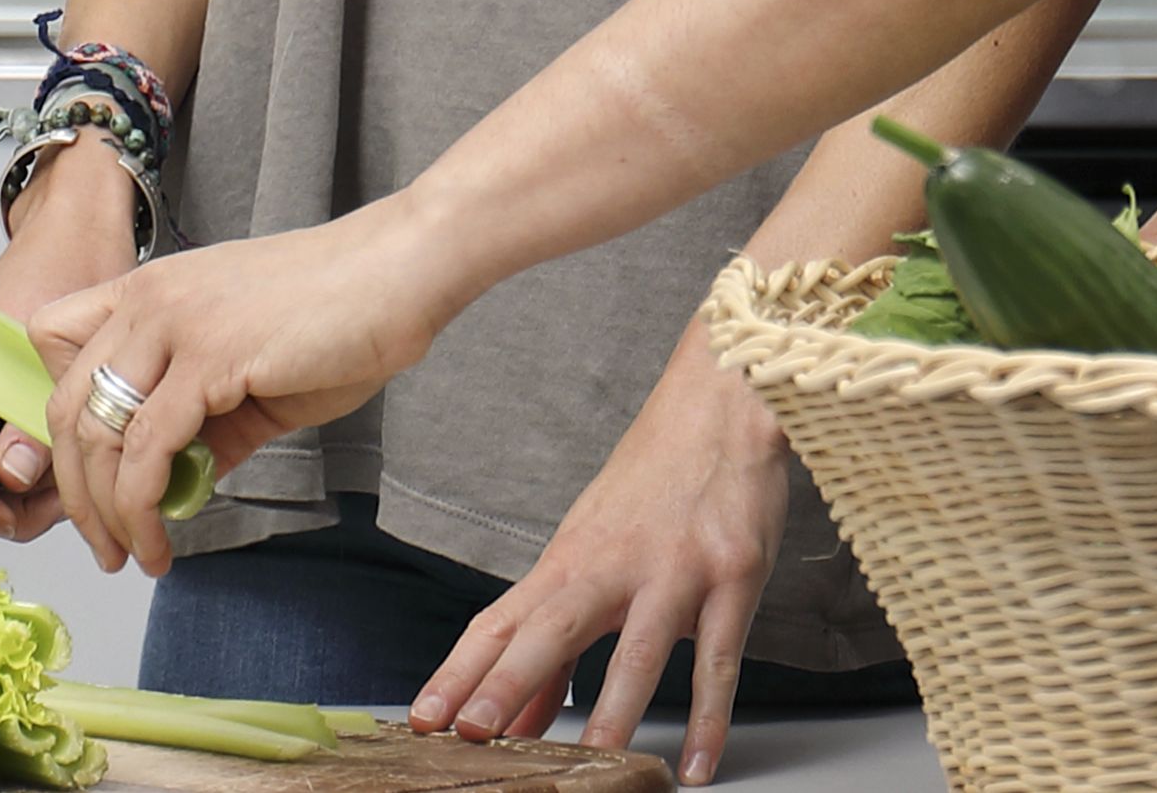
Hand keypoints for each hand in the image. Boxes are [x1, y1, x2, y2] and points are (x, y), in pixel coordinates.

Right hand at [0, 158, 142, 540]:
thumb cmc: (68, 262)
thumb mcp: (61, 346)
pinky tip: (75, 451)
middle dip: (7, 501)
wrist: (82, 227)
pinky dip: (41, 460)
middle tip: (61, 500)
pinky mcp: (7, 392)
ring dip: (30, 486)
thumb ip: (34, 418)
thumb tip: (13, 474)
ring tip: (77, 473)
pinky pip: (11, 445)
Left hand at [23, 200, 475, 575]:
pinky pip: (147, 448)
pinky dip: (143, 508)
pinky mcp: (209, 357)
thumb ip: (206, 423)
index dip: (60, 416)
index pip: (54, 343)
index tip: (90, 474)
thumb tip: (177, 484)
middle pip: (64, 406)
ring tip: (134, 556)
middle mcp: (146, 300)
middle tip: (103, 544)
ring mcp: (172, 324)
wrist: (400, 273)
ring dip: (105, 513)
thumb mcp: (249, 373)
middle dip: (74, 492)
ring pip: (97, 433)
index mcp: (149, 291)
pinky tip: (162, 540)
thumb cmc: (339, 317)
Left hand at [419, 349, 789, 783]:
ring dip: (611, 712)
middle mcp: (612, 565)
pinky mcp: (732, 575)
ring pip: (637, 652)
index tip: (424, 718)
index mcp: (569, 559)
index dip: (459, 673)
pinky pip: (719, 658)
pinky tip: (699, 761)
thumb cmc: (656, 474)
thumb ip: (562, 627)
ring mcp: (673, 570)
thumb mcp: (594, 541)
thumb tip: (525, 702)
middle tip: (471, 733)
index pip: (500, 623)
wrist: (722, 399)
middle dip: (504, 685)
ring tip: (591, 765)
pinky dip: (710, 716)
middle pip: (548, 631)